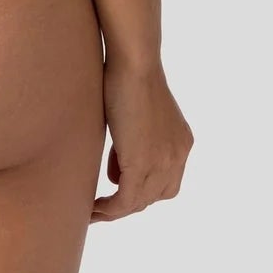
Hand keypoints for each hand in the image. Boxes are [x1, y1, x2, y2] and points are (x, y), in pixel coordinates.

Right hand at [92, 59, 191, 223]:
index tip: (115, 186)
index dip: (141, 188)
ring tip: (93, 210)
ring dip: (115, 210)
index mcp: (180, 142)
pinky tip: (92, 209)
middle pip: (154, 195)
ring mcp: (163, 161)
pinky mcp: (141, 163)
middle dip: (127, 201)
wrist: (135, 62)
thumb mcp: (135, 115)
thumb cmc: (129, 75)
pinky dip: (108, 209)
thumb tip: (118, 170)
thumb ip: (133, 141)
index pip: (164, 181)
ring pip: (138, 201)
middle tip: (101, 202)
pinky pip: (125, 200)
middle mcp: (178, 155)